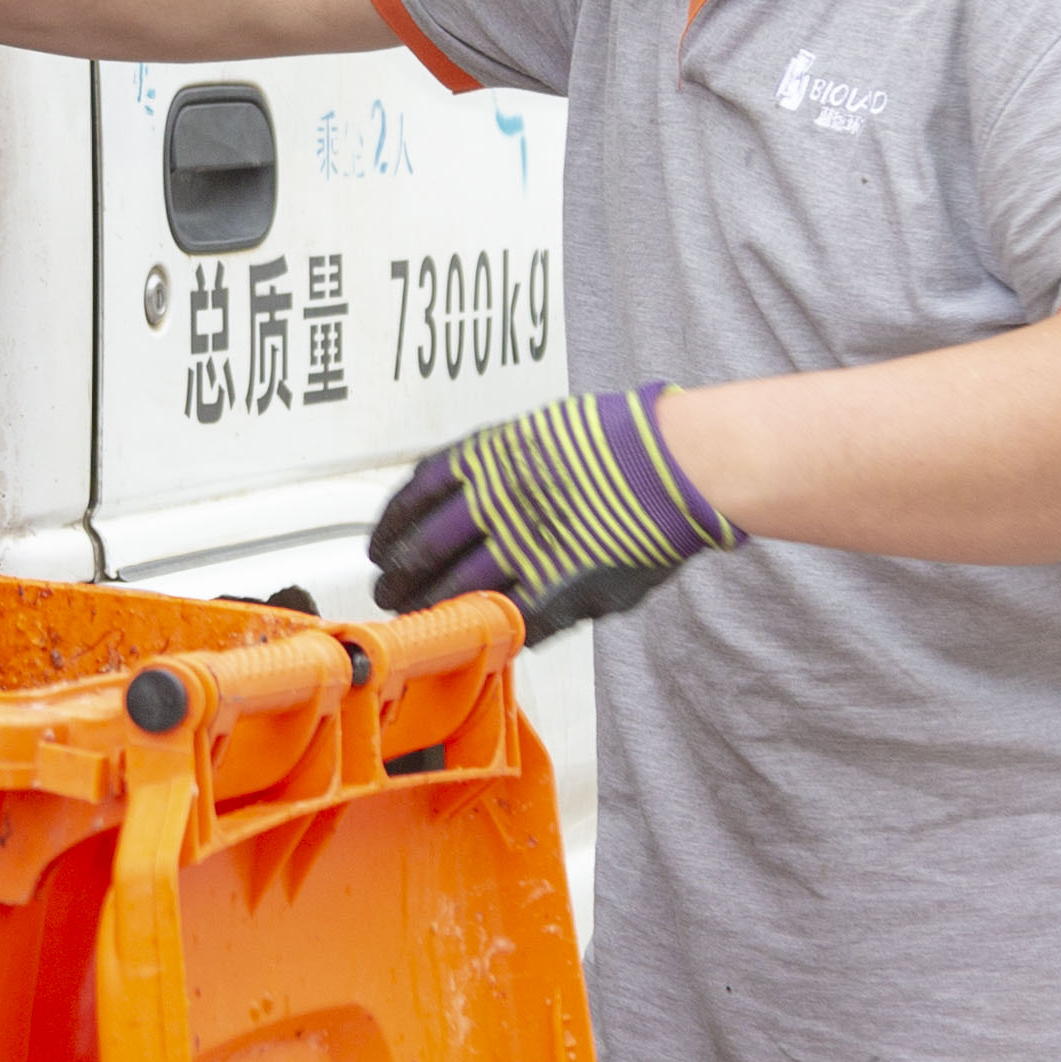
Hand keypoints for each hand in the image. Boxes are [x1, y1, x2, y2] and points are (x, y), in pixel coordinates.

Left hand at [371, 387, 738, 642]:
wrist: (680, 460)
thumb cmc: (622, 439)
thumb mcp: (542, 430)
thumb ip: (499, 464)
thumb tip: (461, 494)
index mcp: (490, 457)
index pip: (415, 497)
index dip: (390, 527)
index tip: (379, 544)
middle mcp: (499, 501)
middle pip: (426, 549)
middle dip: (400, 576)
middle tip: (388, 590)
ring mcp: (528, 547)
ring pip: (460, 591)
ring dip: (433, 609)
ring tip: (419, 618)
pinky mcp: (563, 586)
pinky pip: (513, 617)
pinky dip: (493, 626)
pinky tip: (481, 631)